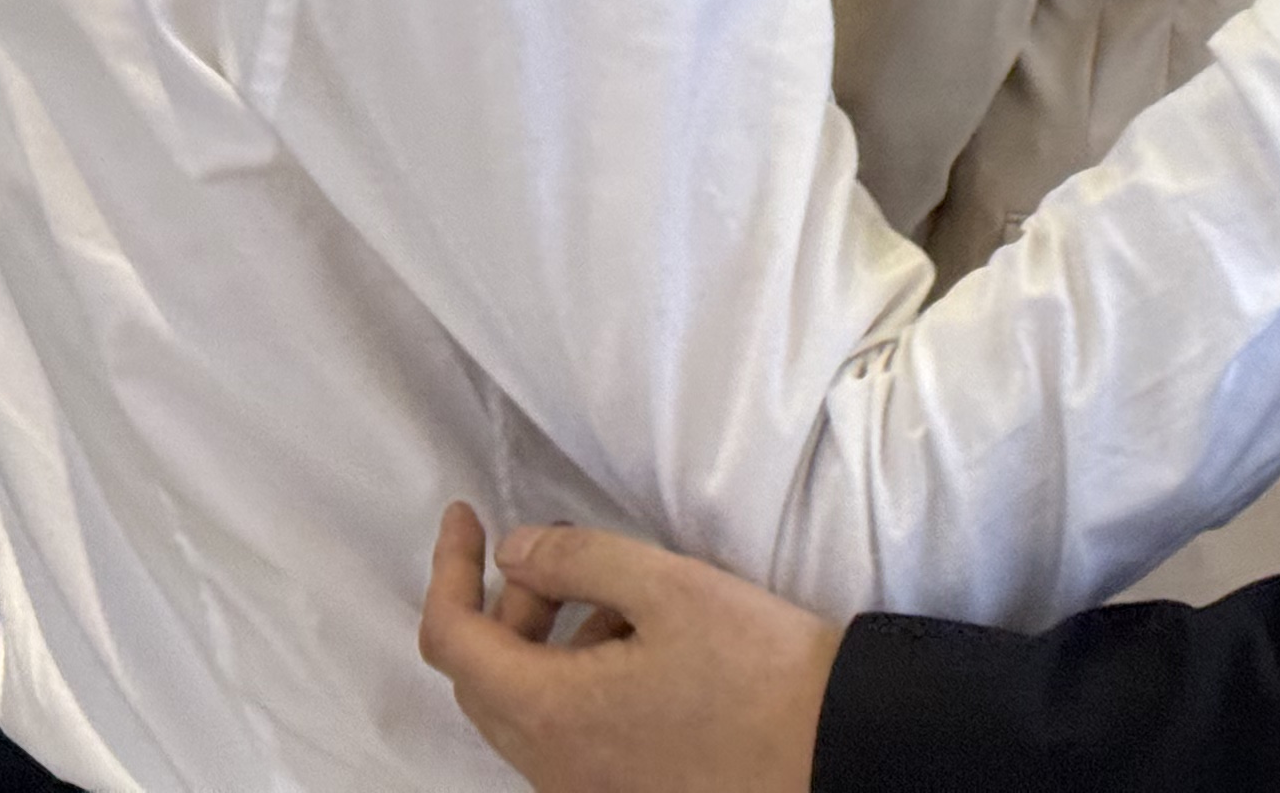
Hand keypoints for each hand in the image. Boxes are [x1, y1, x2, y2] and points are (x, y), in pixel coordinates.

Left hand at [421, 507, 839, 792]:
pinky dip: (571, 679)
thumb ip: (576, 560)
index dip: (448, 568)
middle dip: (500, 605)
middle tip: (549, 553)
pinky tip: (634, 645)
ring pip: (521, 708)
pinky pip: (562, 733)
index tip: (465, 514)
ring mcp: (581, 787)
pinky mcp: (618, 790)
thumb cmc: (756, 665)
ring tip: (609, 595)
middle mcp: (550, 765)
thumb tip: (512, 551)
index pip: (452, 639)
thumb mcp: (667, 586)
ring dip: (538, 643)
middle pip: (480, 678)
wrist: (832, 747)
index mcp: (550, 712)